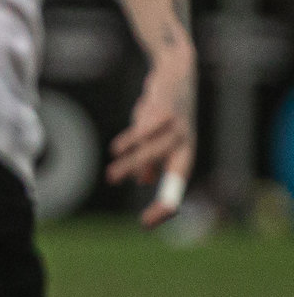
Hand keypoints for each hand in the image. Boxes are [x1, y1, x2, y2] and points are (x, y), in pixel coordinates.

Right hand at [108, 57, 194, 226]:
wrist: (175, 72)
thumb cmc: (166, 109)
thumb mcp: (162, 138)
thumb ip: (154, 160)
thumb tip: (144, 180)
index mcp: (184, 153)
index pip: (177, 187)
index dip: (165, 207)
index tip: (147, 224)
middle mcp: (185, 143)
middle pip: (175, 174)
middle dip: (161, 198)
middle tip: (143, 219)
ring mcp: (177, 126)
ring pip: (155, 151)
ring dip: (133, 166)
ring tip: (111, 177)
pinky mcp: (165, 110)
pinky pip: (147, 129)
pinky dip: (132, 140)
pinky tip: (117, 149)